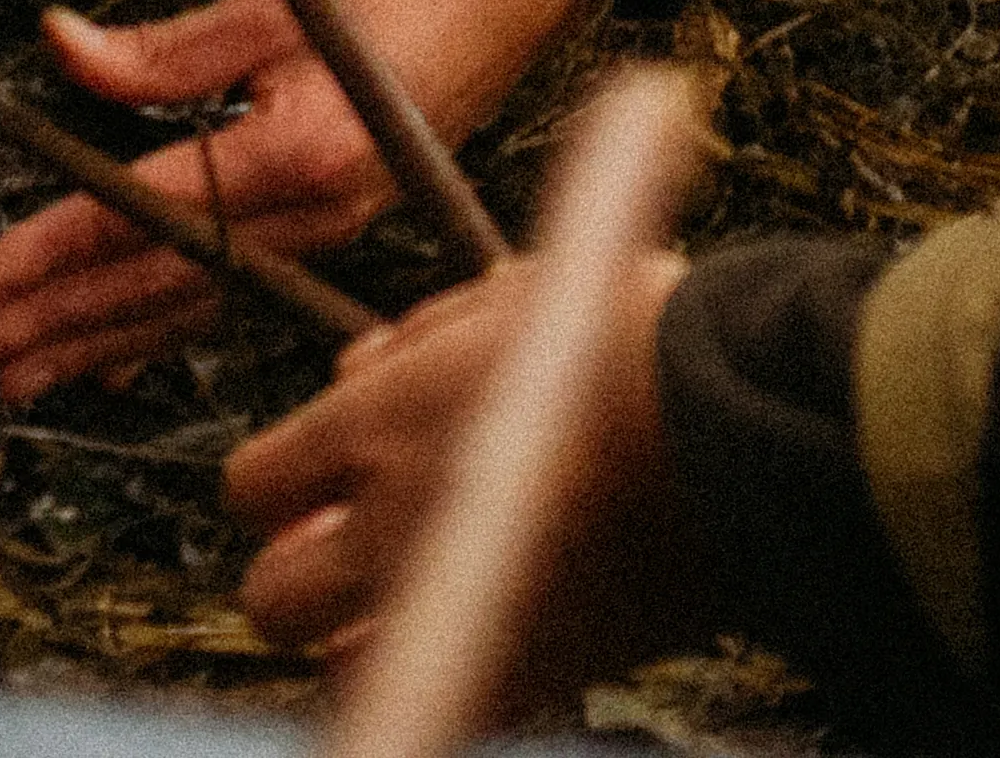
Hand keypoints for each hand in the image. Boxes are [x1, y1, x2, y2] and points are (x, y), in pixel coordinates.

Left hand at [0, 0, 593, 403]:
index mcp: (301, 154)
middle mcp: (318, 214)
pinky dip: (168, 326)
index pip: (146, 217)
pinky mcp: (339, 221)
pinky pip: (236, 289)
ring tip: (16, 376)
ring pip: (193, 302)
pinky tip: (117, 355)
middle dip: (54, 324)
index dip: (51, 254)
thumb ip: (167, 48)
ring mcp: (333, 229)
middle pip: (160, 283)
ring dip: (98, 341)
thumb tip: (63, 50)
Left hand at [224, 249, 695, 700]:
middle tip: (341, 554)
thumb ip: (415, 344)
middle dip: (297, 577)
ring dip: (356, 642)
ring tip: (405, 609)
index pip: (252, 487)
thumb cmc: (642, 339)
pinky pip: (446, 702)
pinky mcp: (532, 675)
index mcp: (376, 428)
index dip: (280, 484)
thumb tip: (357, 375)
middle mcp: (393, 533)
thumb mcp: (511, 297)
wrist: (747, 425)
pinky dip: (450, 675)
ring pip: (338, 670)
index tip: (309, 481)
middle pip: (272, 597)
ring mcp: (458, 613)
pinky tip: (483, 635)